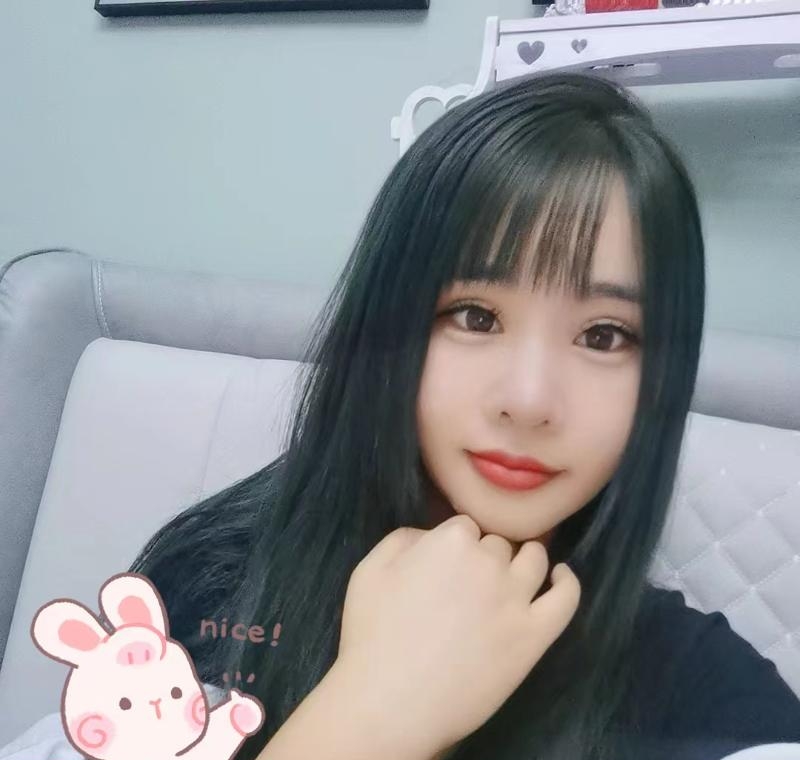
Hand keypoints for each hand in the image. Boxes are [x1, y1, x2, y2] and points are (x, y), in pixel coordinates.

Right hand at [334, 514, 580, 755]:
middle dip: (484, 557)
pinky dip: (567, 582)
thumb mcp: (370, 569)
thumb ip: (402, 538)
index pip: (465, 526)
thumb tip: (429, 535)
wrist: (390, 702)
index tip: (445, 566)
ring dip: (524, 559)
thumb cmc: (372, 635)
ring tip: (513, 574)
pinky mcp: (534, 636)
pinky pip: (566, 598)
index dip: (455, 545)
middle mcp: (490, 561)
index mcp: (451, 540)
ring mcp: (517, 598)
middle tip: (467, 585)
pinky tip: (560, 577)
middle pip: (498, 544)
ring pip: (534, 560)